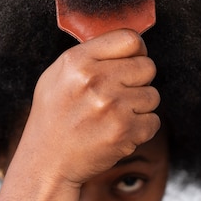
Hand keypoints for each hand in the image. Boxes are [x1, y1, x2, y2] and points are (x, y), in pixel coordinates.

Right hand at [15, 28, 160, 187]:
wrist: (47, 161)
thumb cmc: (54, 115)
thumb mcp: (58, 73)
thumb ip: (90, 54)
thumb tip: (128, 42)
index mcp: (78, 61)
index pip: (130, 39)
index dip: (135, 51)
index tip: (129, 61)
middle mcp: (95, 80)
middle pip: (147, 66)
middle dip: (138, 79)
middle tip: (119, 92)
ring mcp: (112, 107)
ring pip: (153, 95)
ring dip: (139, 105)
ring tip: (114, 114)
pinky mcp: (125, 132)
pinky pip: (153, 120)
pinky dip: (141, 128)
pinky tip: (118, 130)